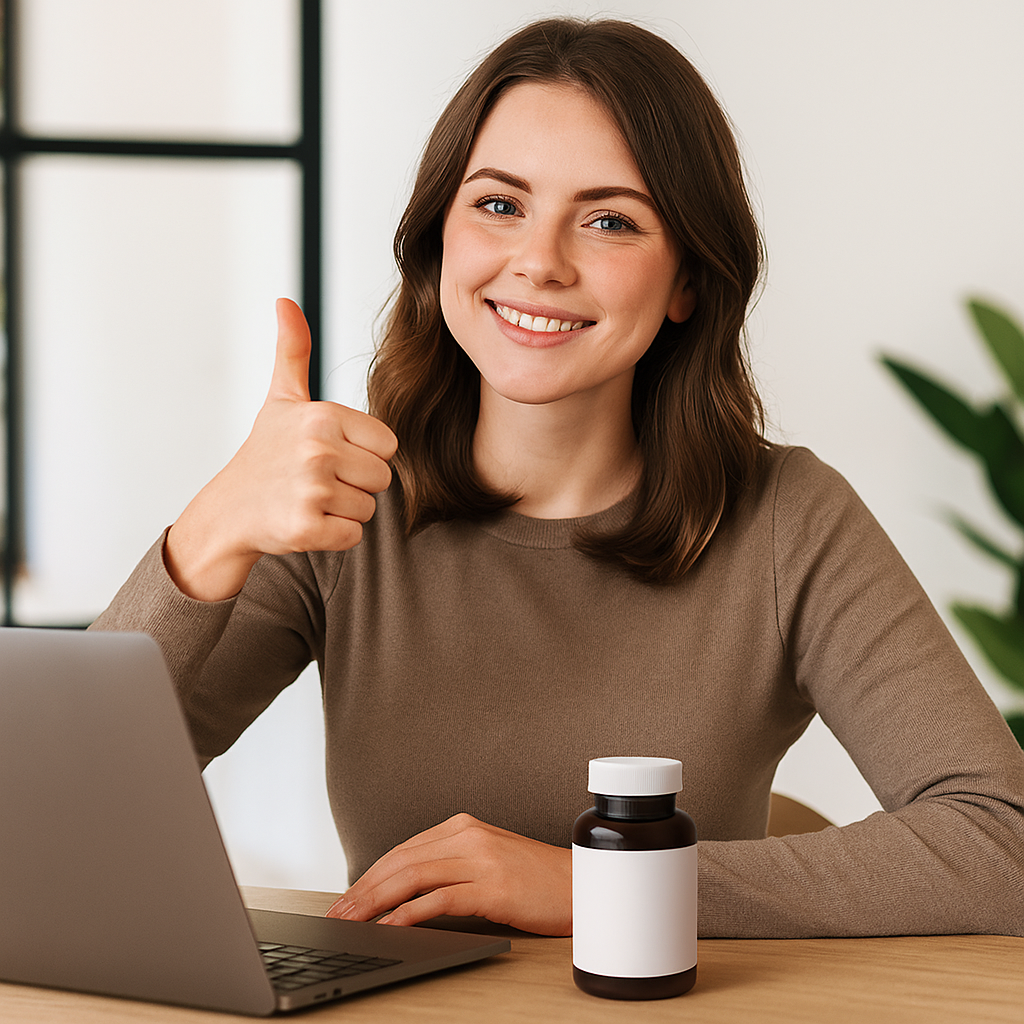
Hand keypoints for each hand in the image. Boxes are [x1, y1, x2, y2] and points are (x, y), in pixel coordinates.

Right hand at [165, 299, 397, 600]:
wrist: (228, 511)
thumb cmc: (265, 454)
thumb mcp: (281, 400)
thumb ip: (293, 352)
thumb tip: (285, 301)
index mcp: (322, 416)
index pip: (388, 445)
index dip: (364, 454)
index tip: (330, 454)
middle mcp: (318, 450)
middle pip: (382, 478)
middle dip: (355, 485)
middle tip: (317, 481)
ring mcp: (312, 490)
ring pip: (369, 508)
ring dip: (343, 511)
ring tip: (309, 499)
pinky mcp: (307, 528)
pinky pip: (353, 535)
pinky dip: (334, 536)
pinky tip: (306, 522)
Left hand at [325, 813, 571, 935]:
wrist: (583, 885)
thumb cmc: (537, 880)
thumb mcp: (489, 862)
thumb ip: (452, 868)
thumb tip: (405, 895)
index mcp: (464, 827)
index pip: (403, 850)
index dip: (369, 876)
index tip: (346, 899)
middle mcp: (468, 836)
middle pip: (401, 861)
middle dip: (363, 890)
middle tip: (337, 915)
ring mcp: (481, 859)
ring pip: (413, 876)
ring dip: (375, 902)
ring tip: (353, 922)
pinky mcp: (493, 887)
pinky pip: (440, 899)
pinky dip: (408, 914)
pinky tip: (390, 926)